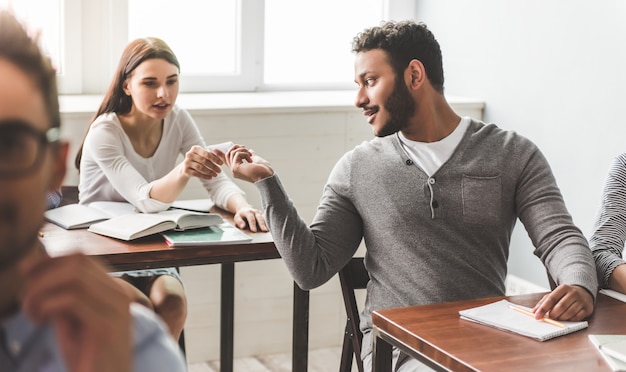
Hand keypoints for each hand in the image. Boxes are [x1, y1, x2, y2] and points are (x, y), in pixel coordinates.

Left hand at [19, 254, 131, 371]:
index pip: (82, 259)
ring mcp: (116, 309)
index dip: (49, 259)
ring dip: (42, 290)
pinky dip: (46, 305)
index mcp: (114, 290)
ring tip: (32, 313)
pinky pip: (71, 300)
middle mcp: (119, 294)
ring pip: (74, 276)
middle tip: (27, 299)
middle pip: (78, 262)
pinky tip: (39, 321)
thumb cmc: (90, 359)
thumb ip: (64, 298)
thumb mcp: (73, 321)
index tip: (25, 270)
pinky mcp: (105, 326)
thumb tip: (41, 274)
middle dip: (43, 274)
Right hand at [181, 145, 223, 179]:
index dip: (215, 159)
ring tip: (216, 175)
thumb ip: (211, 155)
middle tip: (220, 171)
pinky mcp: (185, 170)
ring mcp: (186, 162)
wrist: (185, 167)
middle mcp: (189, 154)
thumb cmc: (198, 160)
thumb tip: (222, 158)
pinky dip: (204, 176)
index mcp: (195, 148)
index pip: (206, 153)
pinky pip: (196, 174)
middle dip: (213, 166)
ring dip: (209, 172)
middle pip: (204, 161)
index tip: (222, 163)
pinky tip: (210, 177)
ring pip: (200, 168)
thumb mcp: (203, 156)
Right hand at [224, 145, 273, 182]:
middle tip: (246, 148)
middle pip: (228, 154)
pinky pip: (237, 154)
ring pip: (232, 152)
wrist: (267, 177)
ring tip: (250, 156)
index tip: (214, 149)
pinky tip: (250, 160)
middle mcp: (234, 170)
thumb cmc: (264, 171)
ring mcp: (234, 170)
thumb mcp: (256, 160)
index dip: (221, 154)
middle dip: (237, 147)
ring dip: (243, 150)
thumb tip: (250, 151)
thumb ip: (250, 156)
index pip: (227, 161)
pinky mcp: (236, 168)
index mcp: (238, 169)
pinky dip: (245, 153)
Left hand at [233, 205, 268, 231]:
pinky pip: (266, 219)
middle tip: (264, 230)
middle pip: (259, 218)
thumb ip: (239, 222)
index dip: (252, 225)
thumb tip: (243, 226)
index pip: (251, 218)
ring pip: (264, 218)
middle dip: (262, 224)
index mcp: (248, 212)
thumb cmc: (241, 215)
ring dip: (266, 224)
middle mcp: (255, 212)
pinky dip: (268, 223)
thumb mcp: (237, 217)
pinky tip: (270, 228)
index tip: (254, 230)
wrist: (245, 208)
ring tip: (268, 230)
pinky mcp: (263, 215)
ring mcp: (260, 213)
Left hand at [532, 284, 593, 320]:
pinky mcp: (587, 309)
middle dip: (552, 315)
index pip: (551, 299)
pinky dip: (570, 320)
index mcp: (563, 288)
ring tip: (557, 318)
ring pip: (569, 313)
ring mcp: (582, 301)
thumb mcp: (554, 294)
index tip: (537, 316)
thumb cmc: (565, 295)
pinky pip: (577, 318)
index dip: (543, 308)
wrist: (583, 292)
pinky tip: (567, 319)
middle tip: (549, 318)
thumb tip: (534, 311)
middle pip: (560, 307)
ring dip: (561, 318)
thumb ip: (543, 302)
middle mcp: (573, 293)